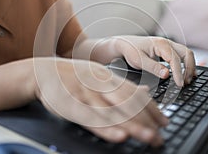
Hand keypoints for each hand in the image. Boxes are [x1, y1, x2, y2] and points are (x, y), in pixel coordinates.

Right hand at [34, 58, 167, 146]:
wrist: (43, 71)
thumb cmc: (74, 77)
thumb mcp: (100, 76)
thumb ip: (122, 85)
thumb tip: (145, 91)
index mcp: (108, 78)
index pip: (135, 93)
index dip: (151, 108)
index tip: (164, 121)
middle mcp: (100, 84)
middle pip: (128, 102)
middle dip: (147, 119)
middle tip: (160, 135)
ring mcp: (86, 94)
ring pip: (112, 111)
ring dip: (133, 125)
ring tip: (148, 137)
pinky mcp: (71, 105)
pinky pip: (91, 118)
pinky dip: (106, 128)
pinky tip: (119, 136)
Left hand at [114, 36, 195, 86]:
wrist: (125, 43)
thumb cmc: (131, 50)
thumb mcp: (139, 61)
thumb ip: (153, 68)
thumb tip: (166, 75)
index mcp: (160, 44)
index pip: (175, 59)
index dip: (179, 73)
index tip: (179, 84)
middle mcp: (167, 43)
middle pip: (187, 53)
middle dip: (189, 69)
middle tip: (186, 83)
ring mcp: (169, 45)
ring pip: (186, 54)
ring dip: (190, 66)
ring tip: (187, 80)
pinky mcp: (169, 50)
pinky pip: (182, 55)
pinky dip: (186, 64)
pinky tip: (186, 74)